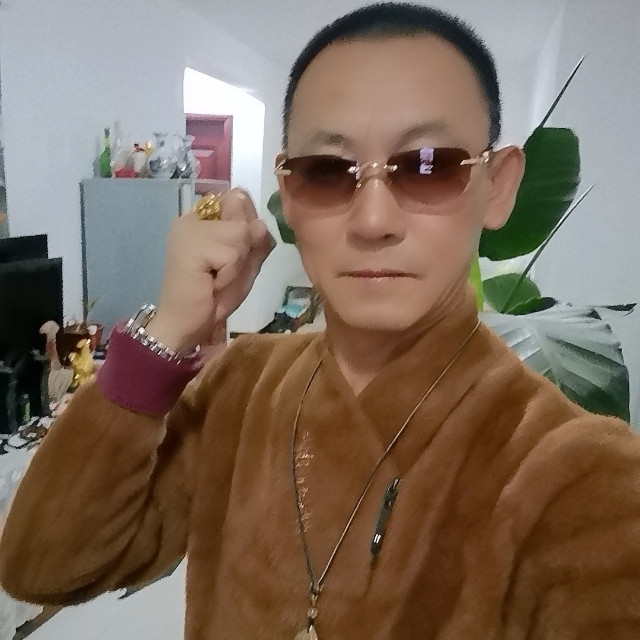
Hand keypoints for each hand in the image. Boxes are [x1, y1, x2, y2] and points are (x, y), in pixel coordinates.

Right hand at [146, 189, 274, 350]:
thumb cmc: (214, 296)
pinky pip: (233, 252)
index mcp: (206, 217)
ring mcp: (190, 227)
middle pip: (244, 215)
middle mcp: (195, 216)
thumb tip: (259, 223)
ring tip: (218, 277)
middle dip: (244, 250)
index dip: (247, 230)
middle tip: (223, 271)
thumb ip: (257, 241)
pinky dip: (230, 273)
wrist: (185, 323)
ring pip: (241, 233)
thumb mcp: (245, 265)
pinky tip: (212, 282)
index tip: (228, 257)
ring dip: (238, 263)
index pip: (241, 200)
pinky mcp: (191, 243)